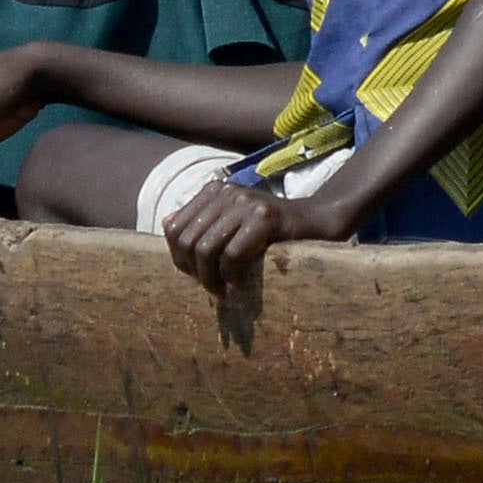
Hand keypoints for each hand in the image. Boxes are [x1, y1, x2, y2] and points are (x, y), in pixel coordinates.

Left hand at [159, 164, 343, 282]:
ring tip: (221, 293)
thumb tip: (166, 223)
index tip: (194, 275)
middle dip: (194, 272)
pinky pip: (232, 255)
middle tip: (210, 290)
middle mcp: (226, 191)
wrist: (316, 221)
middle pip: (188, 240)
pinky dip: (231, 275)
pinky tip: (238, 283)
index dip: (178, 257)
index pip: (175, 228)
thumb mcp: (231, 220)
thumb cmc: (270, 228)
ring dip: (210, 279)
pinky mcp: (264, 217)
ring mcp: (245, 202)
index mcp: (213, 190)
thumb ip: (201, 220)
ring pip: (206, 249)